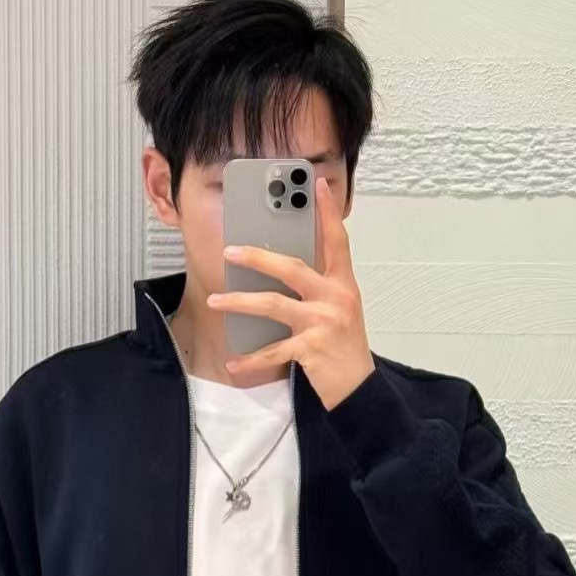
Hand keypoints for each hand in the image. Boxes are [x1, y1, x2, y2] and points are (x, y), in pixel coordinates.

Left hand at [206, 175, 374, 411]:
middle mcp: (335, 298)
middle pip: (292, 268)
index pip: (337, 241)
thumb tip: (281, 267)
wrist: (359, 389)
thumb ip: (317, 288)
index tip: (316, 185)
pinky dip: (251, 360)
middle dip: (258, 258)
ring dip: (239, 303)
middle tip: (230, 251)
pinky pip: (273, 351)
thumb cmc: (343, 348)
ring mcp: (323, 323)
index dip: (327, 212)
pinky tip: (234, 363)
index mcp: (343, 285)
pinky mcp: (312, 349)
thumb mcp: (338, 311)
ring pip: (273, 305)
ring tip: (215, 301)